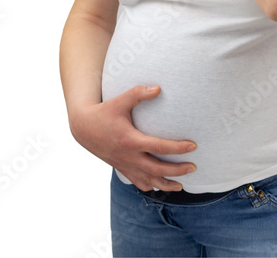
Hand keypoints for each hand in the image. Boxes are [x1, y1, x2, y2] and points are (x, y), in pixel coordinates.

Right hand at [69, 85, 196, 192]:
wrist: (83, 128)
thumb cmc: (103, 112)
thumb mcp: (119, 101)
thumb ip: (138, 94)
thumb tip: (158, 88)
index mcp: (131, 140)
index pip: (160, 147)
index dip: (178, 148)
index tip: (193, 146)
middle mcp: (128, 156)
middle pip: (158, 169)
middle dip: (177, 170)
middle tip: (193, 168)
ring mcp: (124, 165)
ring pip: (148, 181)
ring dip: (165, 184)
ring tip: (181, 186)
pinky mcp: (121, 168)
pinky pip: (136, 182)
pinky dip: (149, 186)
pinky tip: (158, 187)